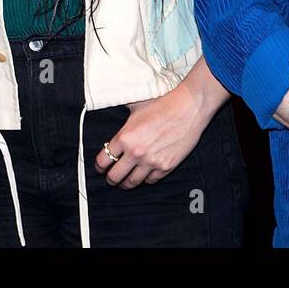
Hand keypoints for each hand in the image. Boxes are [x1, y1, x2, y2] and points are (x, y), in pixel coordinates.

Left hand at [94, 86, 211, 188]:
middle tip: (110, 178)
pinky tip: (143, 176)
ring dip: (126, 184)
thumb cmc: (162, 103)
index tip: (100, 167)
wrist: (189, 108)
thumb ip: (122, 113)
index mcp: (125, 137)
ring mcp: (151, 162)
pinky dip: (145, 179)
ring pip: (132, 182)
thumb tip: (110, 104)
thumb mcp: (135, 105)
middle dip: (110, 179)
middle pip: (114, 177)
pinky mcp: (166, 167)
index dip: (99, 166)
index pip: (103, 160)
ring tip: (125, 182)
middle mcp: (136, 153)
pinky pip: (151, 181)